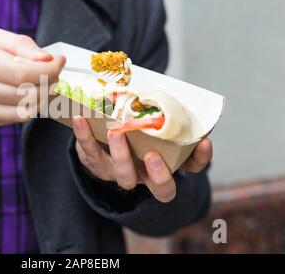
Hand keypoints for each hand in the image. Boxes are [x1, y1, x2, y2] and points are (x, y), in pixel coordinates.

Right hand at [0, 28, 64, 126]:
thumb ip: (19, 44)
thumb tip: (48, 59)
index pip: (21, 74)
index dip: (48, 70)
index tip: (59, 61)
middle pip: (24, 94)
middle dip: (48, 83)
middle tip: (53, 72)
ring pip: (22, 112)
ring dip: (40, 98)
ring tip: (40, 83)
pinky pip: (11, 119)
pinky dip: (24, 107)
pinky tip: (23, 94)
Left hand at [72, 116, 212, 202]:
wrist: (100, 139)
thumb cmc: (134, 128)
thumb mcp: (150, 121)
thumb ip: (165, 113)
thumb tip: (180, 96)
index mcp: (167, 163)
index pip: (192, 166)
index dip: (200, 158)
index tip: (204, 141)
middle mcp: (146, 175)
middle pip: (160, 187)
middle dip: (159, 174)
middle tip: (152, 154)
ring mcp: (120, 172)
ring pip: (123, 174)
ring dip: (120, 154)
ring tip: (115, 132)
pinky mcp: (96, 164)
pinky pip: (89, 153)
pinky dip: (84, 135)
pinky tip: (81, 118)